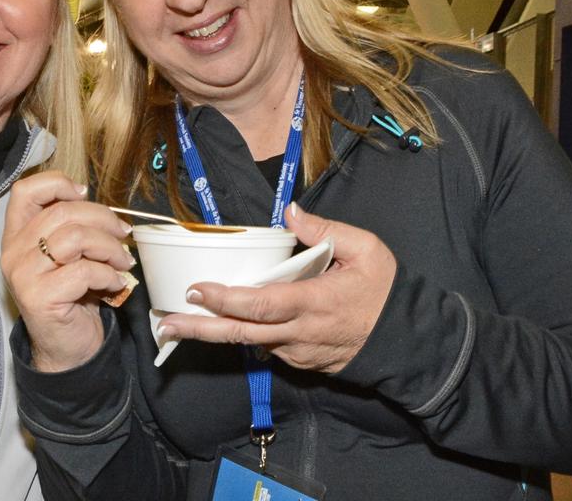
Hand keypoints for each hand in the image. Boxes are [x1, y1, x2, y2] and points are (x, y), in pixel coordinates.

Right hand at [1, 171, 133, 372]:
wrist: (67, 348)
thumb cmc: (72, 296)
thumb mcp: (70, 255)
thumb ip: (73, 227)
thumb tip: (98, 204)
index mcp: (17, 235)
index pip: (25, 191)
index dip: (58, 184)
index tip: (84, 194)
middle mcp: (14, 252)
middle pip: (63, 212)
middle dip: (103, 219)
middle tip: (124, 234)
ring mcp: (23, 275)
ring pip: (76, 237)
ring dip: (110, 247)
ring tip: (123, 261)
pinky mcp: (40, 297)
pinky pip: (84, 271)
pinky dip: (109, 274)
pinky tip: (116, 283)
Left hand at [157, 204, 396, 373]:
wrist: (407, 340)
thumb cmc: (386, 291)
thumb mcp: (366, 250)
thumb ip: (325, 230)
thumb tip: (291, 211)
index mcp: (313, 303)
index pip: (260, 305)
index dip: (225, 300)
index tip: (196, 289)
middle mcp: (299, 333)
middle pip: (241, 333)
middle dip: (200, 329)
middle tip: (164, 322)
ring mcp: (298, 352)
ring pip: (248, 344)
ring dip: (212, 335)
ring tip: (176, 323)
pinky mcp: (300, 361)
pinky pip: (265, 347)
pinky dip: (241, 336)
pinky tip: (219, 324)